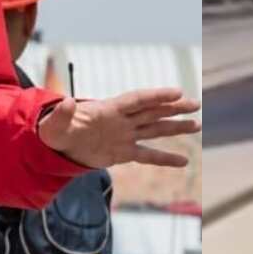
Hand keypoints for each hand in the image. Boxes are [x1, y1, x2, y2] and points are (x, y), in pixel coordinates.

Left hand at [36, 88, 199, 169]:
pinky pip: (147, 155)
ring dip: (175, 127)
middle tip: (196, 104)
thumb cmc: (55, 131)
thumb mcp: (55, 124)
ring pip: (154, 129)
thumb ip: (63, 114)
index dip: (156, 95)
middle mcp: (121, 120)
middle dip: (173, 108)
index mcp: (108, 109)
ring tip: (197, 125)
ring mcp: (124, 135)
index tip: (177, 92)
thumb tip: (66, 102)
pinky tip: (183, 161)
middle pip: (152, 112)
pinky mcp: (123, 152)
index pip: (137, 100)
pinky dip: (164, 158)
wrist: (57, 145)